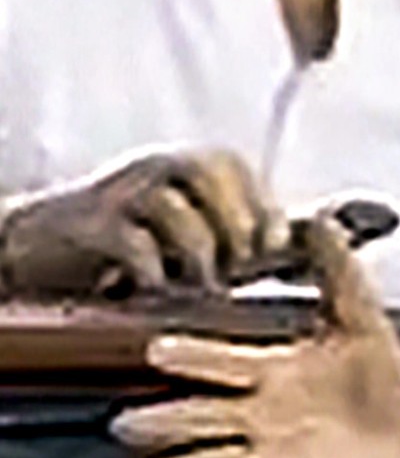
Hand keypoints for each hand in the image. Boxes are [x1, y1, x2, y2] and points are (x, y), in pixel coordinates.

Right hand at [0, 148, 282, 299]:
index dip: (262, 206)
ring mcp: (118, 193)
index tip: (274, 247)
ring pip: (173, 207)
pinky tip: (159, 291)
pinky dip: (155, 271)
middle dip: (234, 224)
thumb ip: (235, 234)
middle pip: (208, 170)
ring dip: (198, 254)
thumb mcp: (186, 229)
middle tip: (238, 268)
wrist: (43, 247)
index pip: (234, 167)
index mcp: (182, 166)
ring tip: (201, 287)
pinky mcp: (88, 225)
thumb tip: (298, 251)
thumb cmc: (130, 243)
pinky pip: (132, 242)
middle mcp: (153, 168)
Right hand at [108, 215, 399, 457]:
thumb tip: (321, 222)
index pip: (220, 361)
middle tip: (126, 423)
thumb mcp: (364, 326)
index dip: (192, 358)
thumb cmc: (384, 389)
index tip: (157, 349)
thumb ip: (340, 275)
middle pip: (197, 418)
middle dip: (164, 421)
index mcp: (271, 373)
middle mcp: (257, 416)